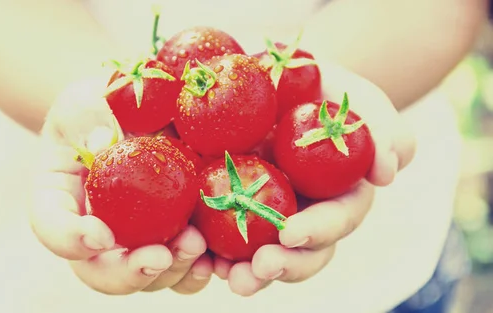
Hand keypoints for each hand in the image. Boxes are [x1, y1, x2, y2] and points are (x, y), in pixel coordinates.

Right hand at [29, 79, 212, 294]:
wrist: (133, 114)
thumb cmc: (101, 109)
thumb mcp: (85, 103)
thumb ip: (89, 119)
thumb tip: (104, 143)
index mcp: (61, 201)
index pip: (53, 229)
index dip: (71, 241)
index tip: (100, 235)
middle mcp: (95, 233)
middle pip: (102, 272)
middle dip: (131, 272)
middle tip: (159, 256)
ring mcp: (135, 241)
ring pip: (148, 278)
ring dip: (173, 272)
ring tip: (195, 246)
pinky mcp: (172, 237)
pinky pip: (184, 266)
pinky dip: (200, 268)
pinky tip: (217, 256)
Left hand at [214, 60, 416, 295]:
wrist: (266, 77)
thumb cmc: (317, 87)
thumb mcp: (352, 96)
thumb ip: (379, 127)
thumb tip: (388, 173)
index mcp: (336, 194)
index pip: (336, 220)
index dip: (318, 232)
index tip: (291, 234)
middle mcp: (303, 213)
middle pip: (301, 253)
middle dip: (284, 265)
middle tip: (259, 268)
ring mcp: (264, 215)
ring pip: (261, 256)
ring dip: (247, 273)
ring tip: (230, 277)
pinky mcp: (226, 210)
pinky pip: (217, 239)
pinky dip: (209, 253)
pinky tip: (196, 253)